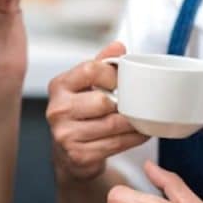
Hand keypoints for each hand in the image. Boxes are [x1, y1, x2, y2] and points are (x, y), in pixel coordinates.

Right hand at [46, 42, 149, 180]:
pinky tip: (139, 133)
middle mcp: (58, 110)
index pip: (89, 70)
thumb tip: (118, 46)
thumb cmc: (81, 113)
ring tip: (144, 118)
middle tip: (138, 102)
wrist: (68, 153)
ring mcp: (66, 134)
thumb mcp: (86, 85)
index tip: (122, 80)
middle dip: (125, 102)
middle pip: (103, 101)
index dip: (112, 74)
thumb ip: (102, 64)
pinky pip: (115, 144)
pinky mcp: (78, 155)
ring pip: (112, 124)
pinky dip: (133, 138)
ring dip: (134, 122)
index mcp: (59, 86)